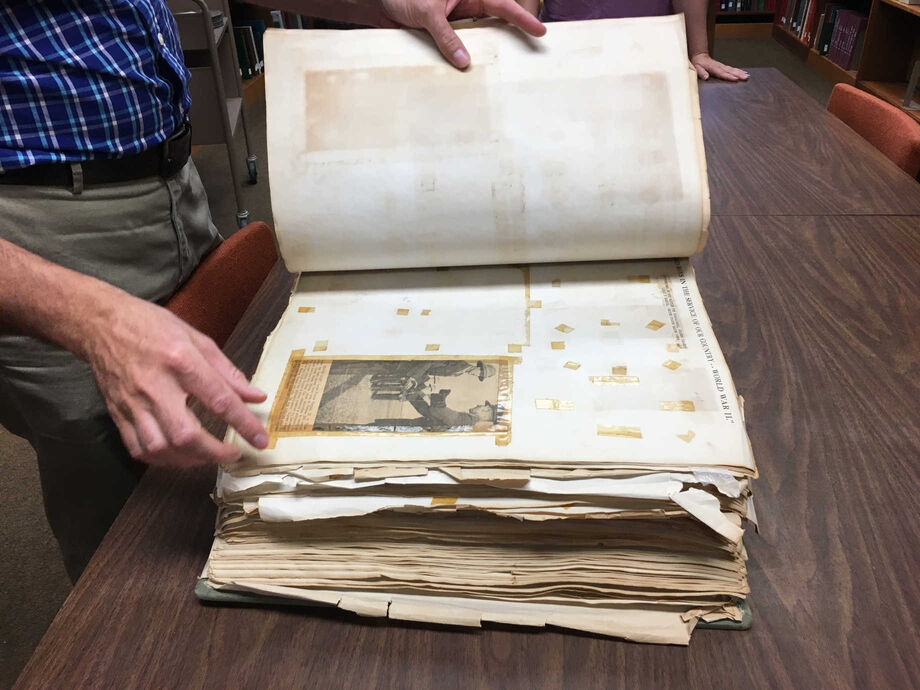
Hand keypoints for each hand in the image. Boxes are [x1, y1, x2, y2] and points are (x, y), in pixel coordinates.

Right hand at [83, 293, 268, 466]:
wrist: (100, 324)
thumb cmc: (151, 326)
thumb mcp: (197, 338)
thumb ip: (227, 372)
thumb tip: (255, 396)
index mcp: (181, 361)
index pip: (219, 400)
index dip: (243, 424)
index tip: (261, 440)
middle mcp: (155, 385)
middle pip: (185, 434)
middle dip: (214, 453)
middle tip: (232, 454)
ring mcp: (133, 403)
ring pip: (160, 448)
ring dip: (189, 460)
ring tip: (207, 456)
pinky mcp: (118, 413)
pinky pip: (138, 448)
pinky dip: (162, 459)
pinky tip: (178, 456)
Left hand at [379, 0, 545, 68]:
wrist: (379, 3)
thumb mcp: (426, 12)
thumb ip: (445, 36)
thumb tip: (463, 62)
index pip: (501, 4)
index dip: (522, 18)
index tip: (539, 30)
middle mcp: (466, 3)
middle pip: (497, 19)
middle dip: (515, 32)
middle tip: (535, 49)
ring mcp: (457, 19)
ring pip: (480, 35)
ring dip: (490, 48)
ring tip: (508, 66)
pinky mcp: (446, 32)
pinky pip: (460, 46)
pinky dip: (466, 58)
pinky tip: (473, 72)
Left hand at [691, 53, 748, 81]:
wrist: (701, 56)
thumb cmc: (698, 63)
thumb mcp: (697, 68)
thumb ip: (701, 73)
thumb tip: (706, 77)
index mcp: (714, 69)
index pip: (722, 73)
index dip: (729, 76)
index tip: (735, 79)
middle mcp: (720, 67)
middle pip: (730, 71)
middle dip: (738, 74)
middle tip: (745, 78)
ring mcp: (723, 66)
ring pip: (733, 70)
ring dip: (740, 73)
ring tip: (747, 76)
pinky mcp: (724, 67)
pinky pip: (732, 69)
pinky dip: (739, 71)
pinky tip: (744, 73)